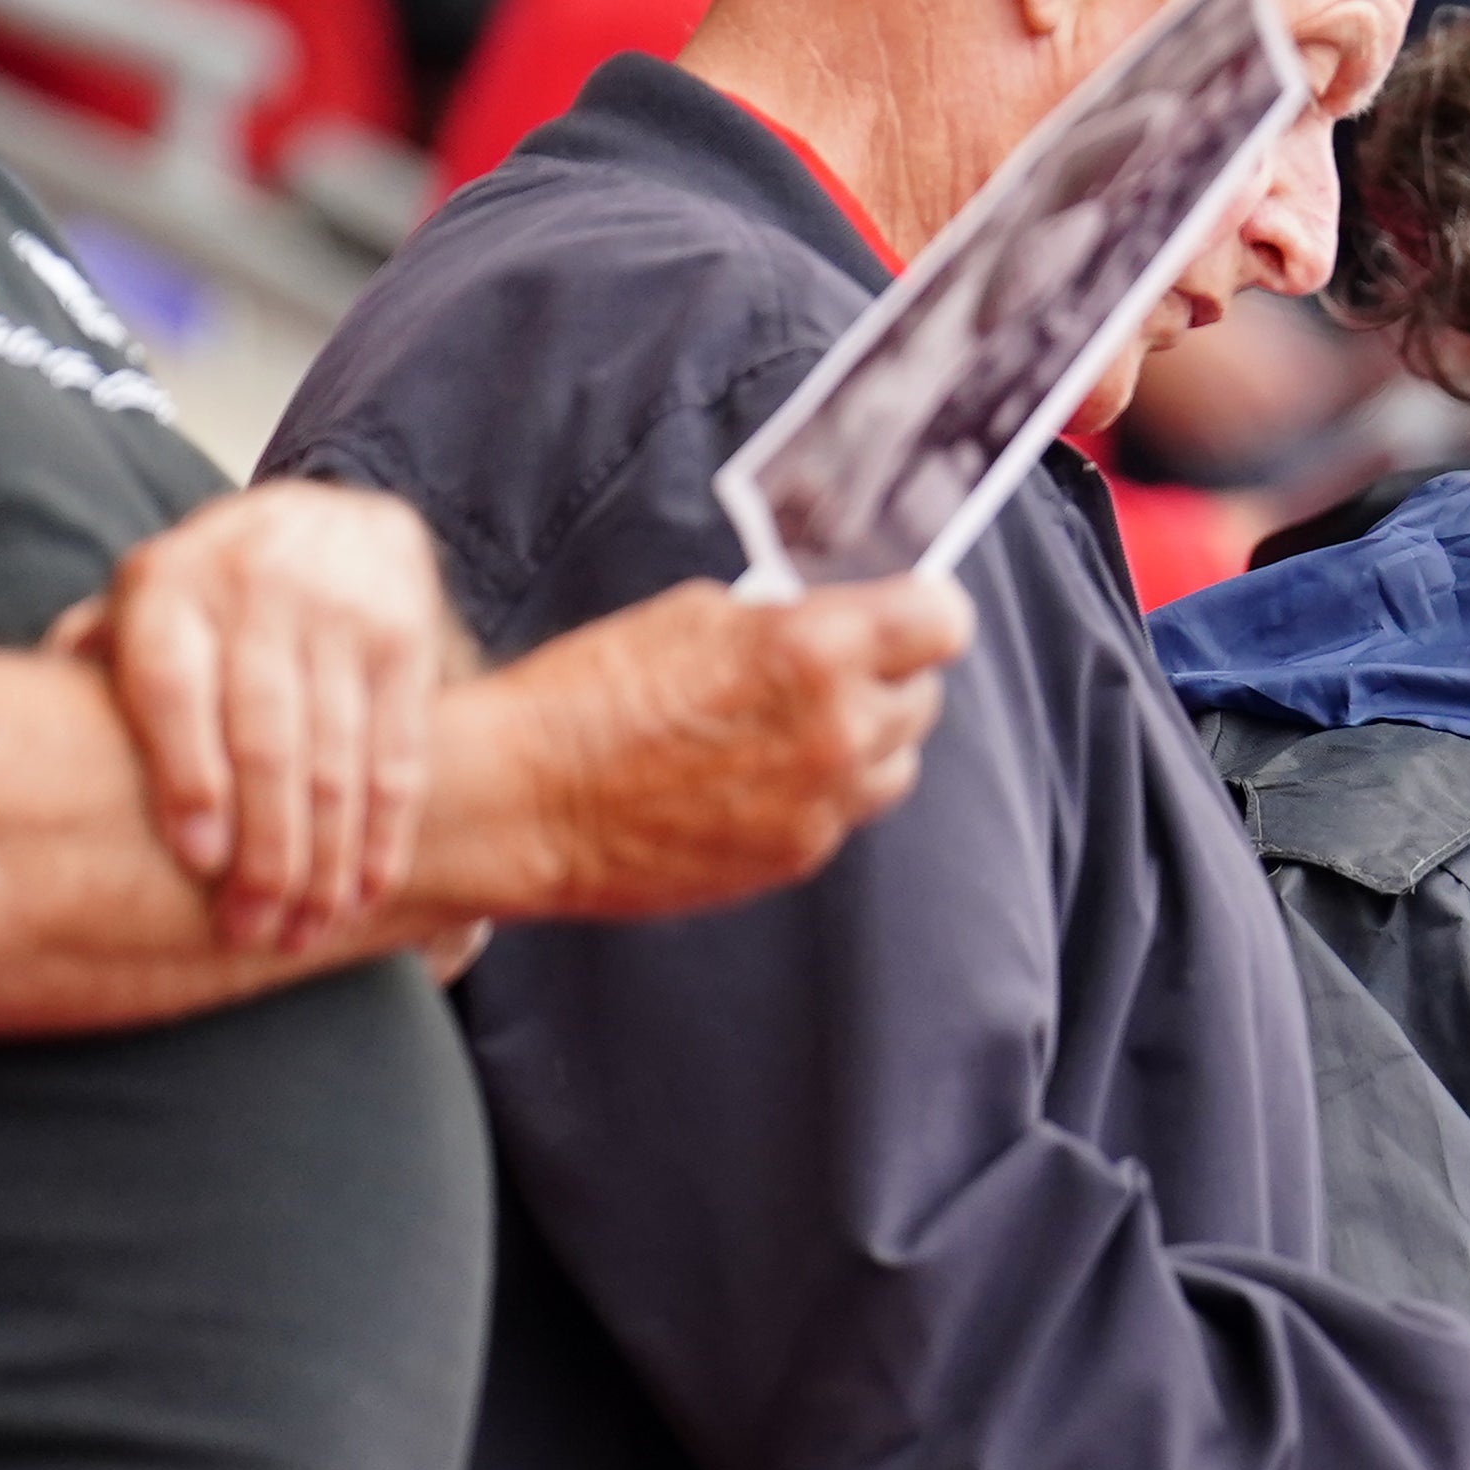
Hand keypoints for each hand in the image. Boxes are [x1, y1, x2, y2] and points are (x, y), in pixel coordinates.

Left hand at [71, 480, 468, 949]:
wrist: (334, 517)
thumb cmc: (208, 598)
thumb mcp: (142, 605)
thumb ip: (92, 664)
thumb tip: (16, 741)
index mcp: (168, 586)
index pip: (174, 688)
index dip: (188, 778)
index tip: (199, 862)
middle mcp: (255, 588)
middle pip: (264, 738)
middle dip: (265, 849)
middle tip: (252, 929)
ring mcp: (339, 611)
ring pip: (337, 757)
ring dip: (327, 857)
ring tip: (308, 928)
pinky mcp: (404, 637)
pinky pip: (398, 750)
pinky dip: (387, 830)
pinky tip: (368, 888)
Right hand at [482, 570, 967, 913]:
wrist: (528, 802)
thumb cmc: (591, 695)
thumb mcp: (693, 615)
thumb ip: (783, 622)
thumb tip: (827, 626)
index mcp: (815, 651)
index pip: (941, 623)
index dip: (927, 611)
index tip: (914, 611)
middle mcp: (836, 731)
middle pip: (922, 697)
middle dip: (888, 676)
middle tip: (839, 667)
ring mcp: (821, 806)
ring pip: (893, 765)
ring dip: (864, 741)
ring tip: (796, 727)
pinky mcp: (795, 858)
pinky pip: (841, 815)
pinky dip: (818, 793)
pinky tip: (756, 777)